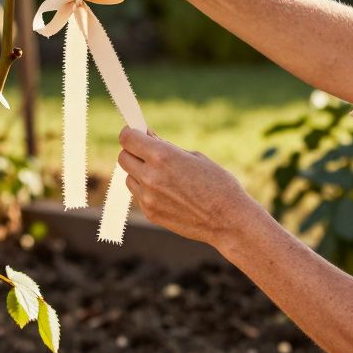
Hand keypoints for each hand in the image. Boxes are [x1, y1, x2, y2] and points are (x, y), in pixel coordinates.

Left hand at [116, 126, 263, 248]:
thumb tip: (148, 138)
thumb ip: (167, 148)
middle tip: (148, 152)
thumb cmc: (219, 184)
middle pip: (123, 157)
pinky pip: (139, 195)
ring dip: (139, 172)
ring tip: (164, 176)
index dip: (130, 133)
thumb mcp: (195, 157)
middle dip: (133, 152)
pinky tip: (169, 192)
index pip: (127, 139)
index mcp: (162, 156)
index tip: (135, 132)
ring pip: (129, 177)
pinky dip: (147, 190)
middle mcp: (150, 176)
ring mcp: (148, 198)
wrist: (229, 220)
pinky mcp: (150, 214)